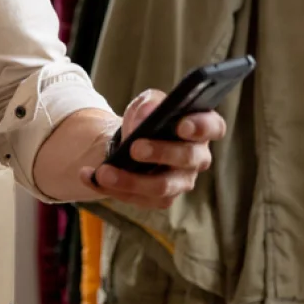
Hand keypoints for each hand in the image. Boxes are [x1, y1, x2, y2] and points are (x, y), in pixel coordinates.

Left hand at [78, 91, 226, 211]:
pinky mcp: (161, 199)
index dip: (200, 127)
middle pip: (187, 158)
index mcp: (201, 127)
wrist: (129, 142)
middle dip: (160, 152)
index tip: (181, 124)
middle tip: (135, 148)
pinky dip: (111, 188)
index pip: (213, 127)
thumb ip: (150, 103)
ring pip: (162, 187)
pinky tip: (90, 177)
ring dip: (131, 180)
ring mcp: (181, 181)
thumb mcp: (147, 103)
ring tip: (104, 172)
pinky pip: (138, 199)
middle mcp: (197, 157)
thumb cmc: (147, 119)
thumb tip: (148, 114)